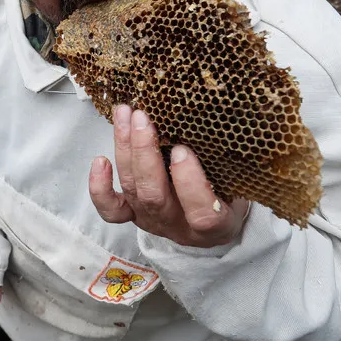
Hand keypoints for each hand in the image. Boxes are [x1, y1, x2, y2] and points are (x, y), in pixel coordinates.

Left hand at [89, 105, 248, 247]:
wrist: (212, 221)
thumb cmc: (229, 194)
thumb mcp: (240, 183)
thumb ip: (228, 164)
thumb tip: (215, 123)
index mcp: (214, 224)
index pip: (201, 212)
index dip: (189, 182)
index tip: (182, 150)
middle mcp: (177, 224)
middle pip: (153, 195)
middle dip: (144, 154)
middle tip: (142, 119)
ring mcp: (150, 219)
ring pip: (132, 188)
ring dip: (124, 149)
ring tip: (125, 115)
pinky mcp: (132, 214)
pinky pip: (111, 209)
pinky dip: (100, 188)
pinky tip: (100, 161)